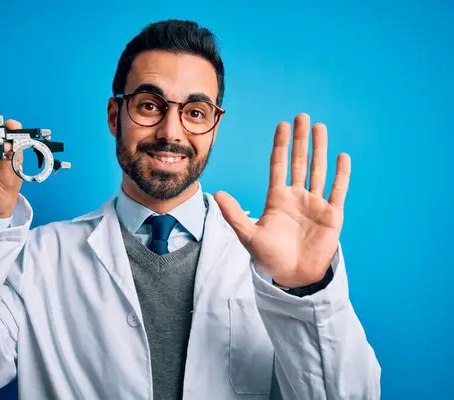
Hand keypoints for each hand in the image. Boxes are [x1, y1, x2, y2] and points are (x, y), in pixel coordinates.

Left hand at [215, 113, 350, 287]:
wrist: (292, 276)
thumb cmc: (269, 257)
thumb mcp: (248, 235)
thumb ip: (234, 214)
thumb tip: (218, 194)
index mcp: (277, 199)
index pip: (278, 165)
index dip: (280, 146)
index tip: (282, 125)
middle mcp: (297, 197)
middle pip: (300, 162)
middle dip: (300, 140)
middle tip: (302, 117)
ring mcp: (315, 204)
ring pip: (318, 171)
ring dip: (320, 149)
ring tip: (319, 128)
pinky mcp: (332, 215)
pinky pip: (337, 190)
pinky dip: (340, 174)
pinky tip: (342, 157)